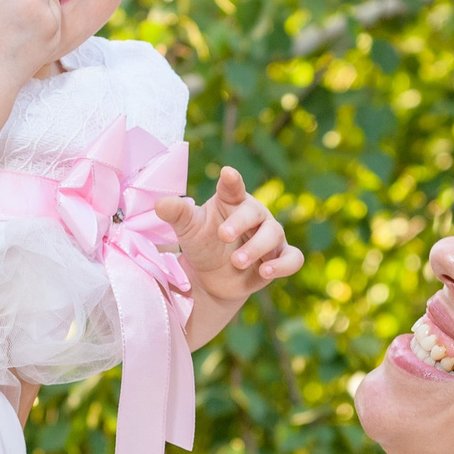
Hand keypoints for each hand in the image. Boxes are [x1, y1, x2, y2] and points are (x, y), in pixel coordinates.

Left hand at [155, 166, 303, 306]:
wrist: (211, 279)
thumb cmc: (202, 245)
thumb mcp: (188, 229)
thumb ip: (177, 214)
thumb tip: (160, 204)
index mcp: (231, 201)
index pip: (233, 187)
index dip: (232, 180)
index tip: (227, 173)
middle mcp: (254, 216)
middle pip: (255, 212)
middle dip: (240, 223)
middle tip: (222, 235)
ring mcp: (269, 237)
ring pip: (274, 235)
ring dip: (256, 248)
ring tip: (237, 261)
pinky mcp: (278, 258)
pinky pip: (293, 258)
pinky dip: (283, 265)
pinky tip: (266, 272)